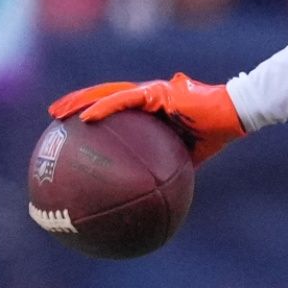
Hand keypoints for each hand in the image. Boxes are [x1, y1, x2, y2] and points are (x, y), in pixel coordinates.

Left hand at [48, 73, 246, 162]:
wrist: (234, 116)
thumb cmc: (214, 135)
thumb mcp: (186, 158)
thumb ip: (169, 169)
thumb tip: (154, 195)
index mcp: (152, 108)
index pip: (116, 107)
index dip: (94, 112)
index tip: (72, 126)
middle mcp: (147, 96)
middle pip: (103, 96)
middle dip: (76, 104)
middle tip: (53, 117)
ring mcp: (150, 92)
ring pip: (106, 93)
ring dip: (79, 102)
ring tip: (57, 113)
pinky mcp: (156, 93)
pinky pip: (123, 101)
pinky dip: (103, 109)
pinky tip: (84, 119)